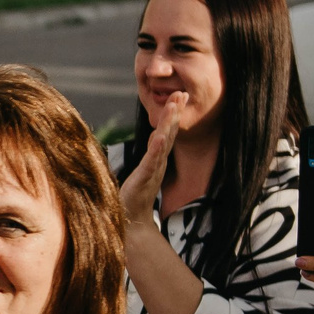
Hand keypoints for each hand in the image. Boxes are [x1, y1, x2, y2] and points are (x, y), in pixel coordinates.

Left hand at [118, 92, 187, 227]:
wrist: (132, 220)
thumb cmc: (137, 194)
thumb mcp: (145, 167)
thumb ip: (153, 151)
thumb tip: (158, 134)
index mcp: (158, 157)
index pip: (168, 131)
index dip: (174, 114)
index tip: (180, 95)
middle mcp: (158, 161)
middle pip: (170, 133)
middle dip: (175, 113)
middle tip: (181, 93)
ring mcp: (152, 169)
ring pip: (163, 143)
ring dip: (169, 124)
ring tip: (173, 107)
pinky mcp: (144, 178)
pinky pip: (151, 161)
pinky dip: (156, 148)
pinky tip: (159, 136)